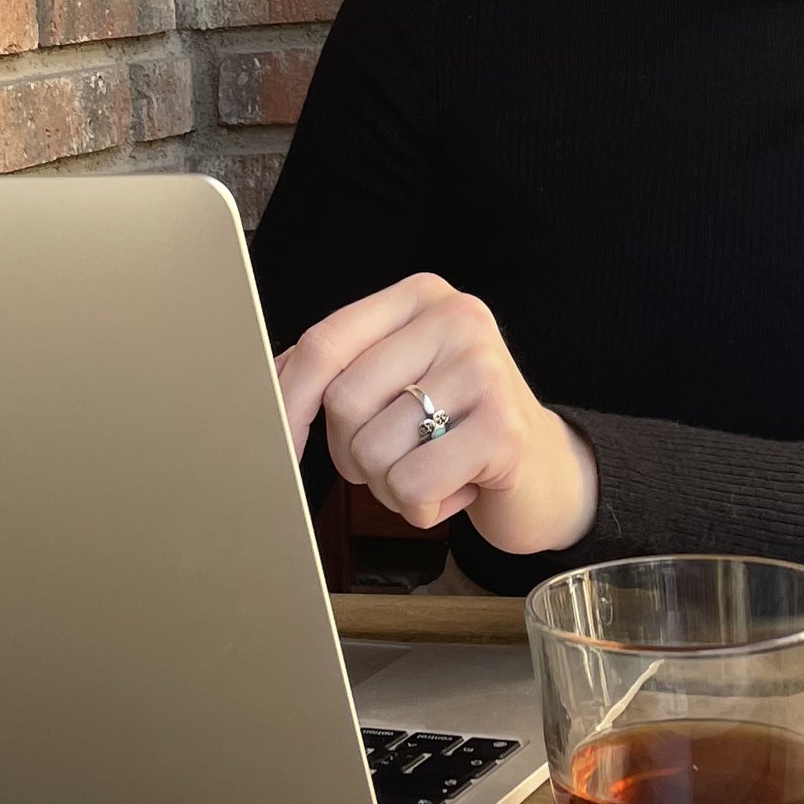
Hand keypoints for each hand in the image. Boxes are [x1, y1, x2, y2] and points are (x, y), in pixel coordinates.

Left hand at [273, 274, 598, 557]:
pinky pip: (413, 484)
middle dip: (353, 453)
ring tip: (433, 471)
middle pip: (342, 400)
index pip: (324, 342)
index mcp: (420, 296)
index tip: (277, 445)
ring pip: (373, 450)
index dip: (287, 400)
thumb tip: (255, 388)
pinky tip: (458, 488)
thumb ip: (336, 370)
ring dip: (390, 486)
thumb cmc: (455, 428)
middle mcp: (457, 317)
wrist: (548, 473)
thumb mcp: (398, 381)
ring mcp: (485, 368)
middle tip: (400, 457)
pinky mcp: (505, 427)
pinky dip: (422, 506)